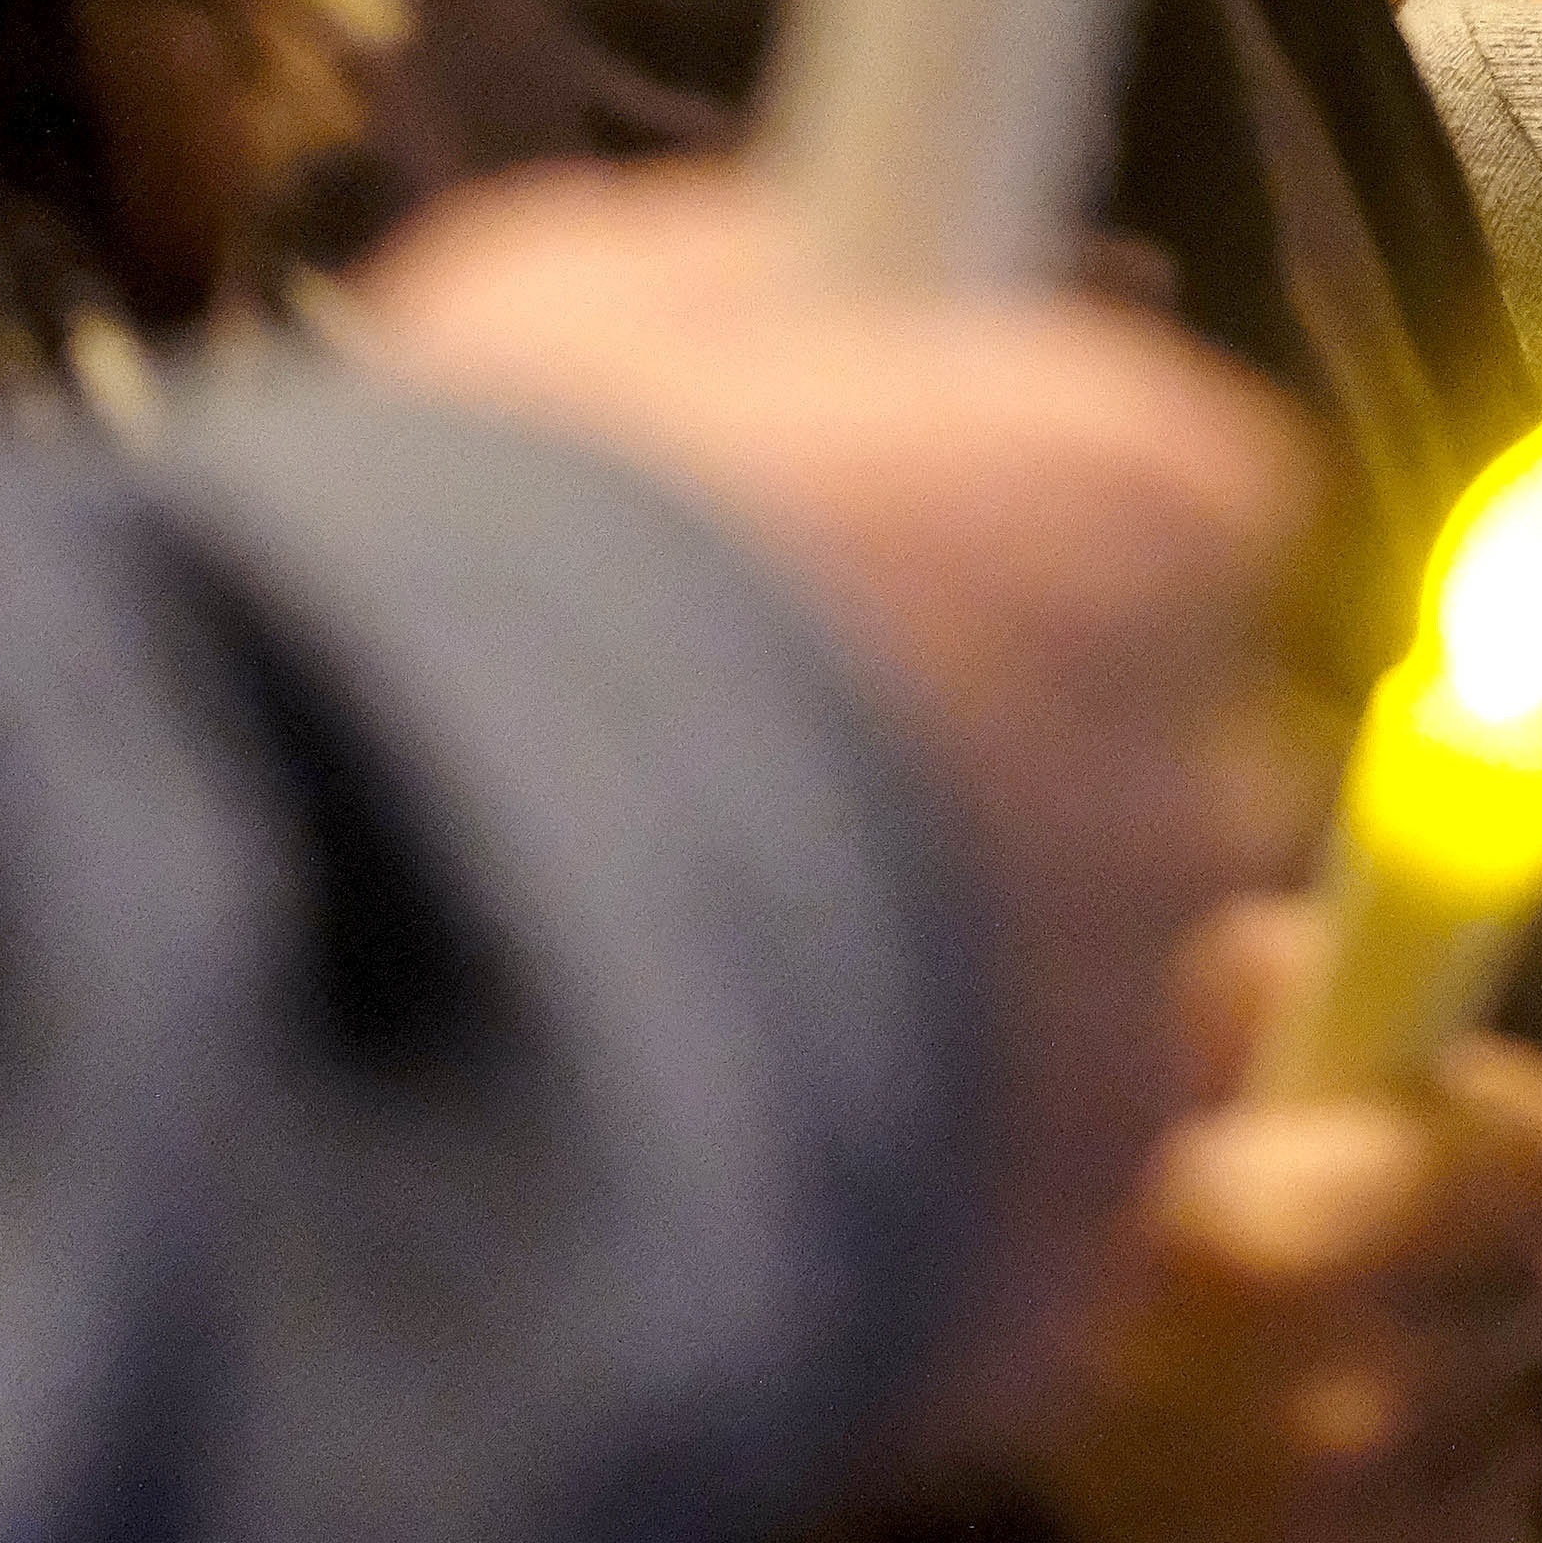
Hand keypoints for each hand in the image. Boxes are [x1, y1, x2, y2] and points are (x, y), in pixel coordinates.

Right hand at [353, 164, 1309, 1418]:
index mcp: (1133, 499)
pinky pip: (1003, 1213)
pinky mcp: (1052, 1276)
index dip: (1015, 533)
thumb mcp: (543, 327)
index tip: (879, 565)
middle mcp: (1197, 765)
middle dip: (990, 774)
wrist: (344, 1001)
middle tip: (761, 796)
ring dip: (949, 996)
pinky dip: (889, 1199)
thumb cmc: (450, 614)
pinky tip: (687, 1164)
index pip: (1170, 494)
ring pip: (1089, 998)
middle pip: (1149, 754)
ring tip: (695, 1001)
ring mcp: (1139, 1042)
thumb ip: (727, 284)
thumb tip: (790, 267)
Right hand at [1038, 919, 1541, 1542]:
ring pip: (1519, 1410)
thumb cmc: (996, 1335)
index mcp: (1274, 1236)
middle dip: (1483, 1260)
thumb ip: (1238, 1011)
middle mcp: (1346, 1394)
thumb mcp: (1100, 1130)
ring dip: (1454, 1387)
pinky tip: (1306, 1510)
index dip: (1506, 1130)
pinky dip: (1417, 1512)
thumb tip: (1341, 943)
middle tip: (1376, 1266)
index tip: (1461, 1130)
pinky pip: (1470, 1542)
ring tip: (1316, 1389)